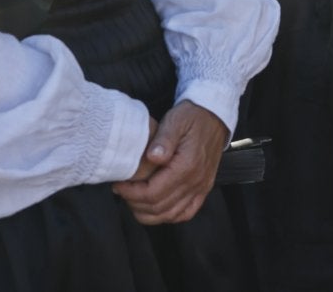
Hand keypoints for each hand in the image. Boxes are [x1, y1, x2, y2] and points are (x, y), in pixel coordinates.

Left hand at [112, 101, 228, 224]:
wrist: (214, 116)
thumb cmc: (192, 117)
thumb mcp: (176, 120)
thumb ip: (163, 139)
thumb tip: (152, 157)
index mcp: (187, 166)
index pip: (153, 193)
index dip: (131, 193)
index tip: (118, 184)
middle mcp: (196, 181)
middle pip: (159, 207)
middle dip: (135, 203)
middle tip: (123, 191)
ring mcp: (201, 187)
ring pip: (170, 215)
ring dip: (148, 212)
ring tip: (134, 199)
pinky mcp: (203, 189)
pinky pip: (185, 213)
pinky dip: (168, 215)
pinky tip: (156, 207)